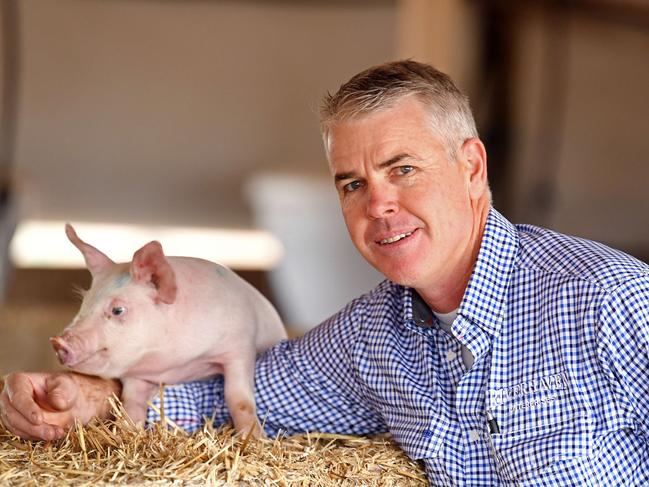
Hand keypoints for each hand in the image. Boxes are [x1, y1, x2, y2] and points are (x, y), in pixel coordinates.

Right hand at [0, 372, 119, 440]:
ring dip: (37, 434)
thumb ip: (62, 393)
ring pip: (18, 428)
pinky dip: (37, 437)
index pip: (18, 397)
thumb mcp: (67, 386)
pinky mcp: (15, 425)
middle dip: (34, 427)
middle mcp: (9, 397)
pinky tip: (53, 435)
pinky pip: (23, 434)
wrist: (68, 401)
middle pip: (14, 416)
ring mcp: (9, 413)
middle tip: (52, 433)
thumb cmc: (65, 389)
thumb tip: (56, 402)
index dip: (27, 409)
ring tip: (57, 434)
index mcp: (17, 381)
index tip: (39, 419)